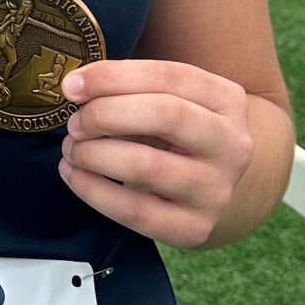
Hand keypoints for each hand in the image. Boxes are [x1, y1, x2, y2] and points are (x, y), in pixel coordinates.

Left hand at [58, 60, 252, 247]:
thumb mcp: (172, 99)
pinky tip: (74, 174)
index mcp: (227, 99)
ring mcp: (216, 190)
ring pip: (146, 166)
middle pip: (165, 115)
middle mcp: (232, 144)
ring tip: (72, 148)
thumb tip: (76, 87)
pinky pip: (134, 210)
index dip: (113, 77)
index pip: (168, 76)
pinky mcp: (194, 228)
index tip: (71, 86)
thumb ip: (132, 86)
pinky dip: (93, 190)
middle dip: (106, 114)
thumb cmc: (177, 132)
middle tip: (75, 122)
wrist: (214, 190)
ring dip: (94, 153)